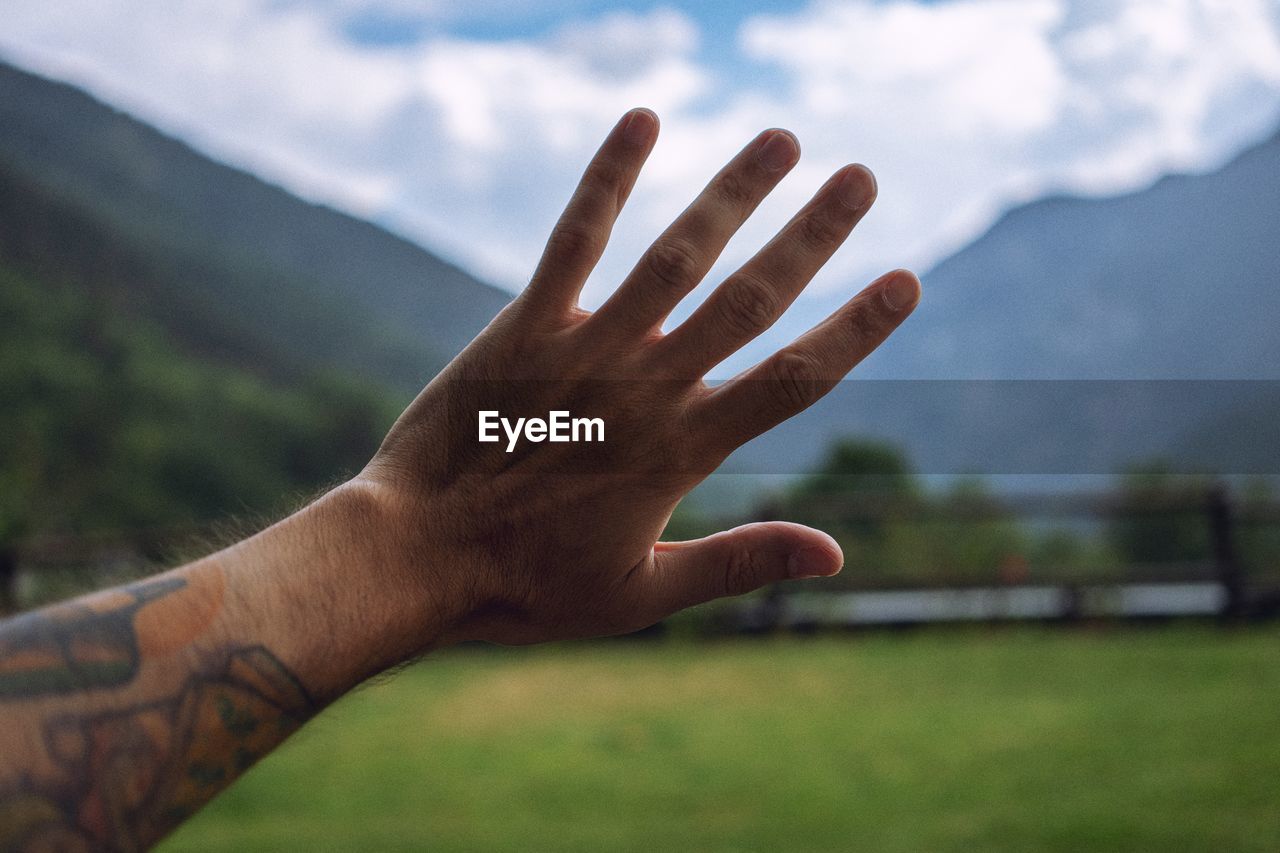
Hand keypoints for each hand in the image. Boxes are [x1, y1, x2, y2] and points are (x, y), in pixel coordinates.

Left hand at [356, 108, 919, 648]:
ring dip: (733, 193)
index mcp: (683, 452)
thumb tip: (837, 555)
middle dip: (812, 236)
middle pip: (749, 300)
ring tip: (783, 139)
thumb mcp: (644, 595)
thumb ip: (740, 561)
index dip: (854, 329)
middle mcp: (646, 389)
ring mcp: (585, 350)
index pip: (792, 380)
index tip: (905, 280)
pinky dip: (609, 180)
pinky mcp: (525, 327)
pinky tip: (644, 122)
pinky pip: (574, 240)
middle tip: (860, 177)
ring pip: (676, 257)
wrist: (414, 559)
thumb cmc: (528, 587)